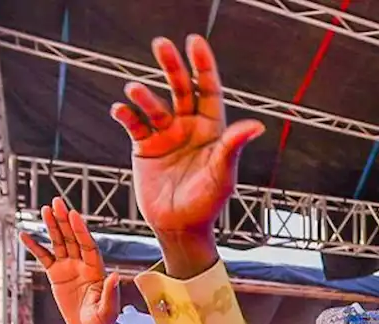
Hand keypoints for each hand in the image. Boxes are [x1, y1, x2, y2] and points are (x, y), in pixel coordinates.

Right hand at [19, 199, 130, 323]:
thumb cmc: (103, 322)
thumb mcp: (108, 310)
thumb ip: (111, 293)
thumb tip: (115, 275)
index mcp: (97, 270)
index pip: (88, 245)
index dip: (81, 230)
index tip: (74, 215)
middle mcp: (83, 265)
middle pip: (73, 238)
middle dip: (65, 221)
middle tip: (57, 202)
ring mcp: (69, 268)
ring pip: (59, 243)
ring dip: (52, 227)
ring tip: (45, 210)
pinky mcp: (56, 275)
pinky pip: (44, 257)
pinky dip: (35, 247)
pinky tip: (25, 235)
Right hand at [110, 35, 263, 276]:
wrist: (180, 226)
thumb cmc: (208, 202)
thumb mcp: (223, 174)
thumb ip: (233, 147)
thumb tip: (257, 126)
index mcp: (212, 130)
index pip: (208, 91)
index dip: (203, 66)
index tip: (195, 42)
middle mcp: (188, 127)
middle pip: (180, 89)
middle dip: (172, 66)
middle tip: (161, 44)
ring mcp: (165, 136)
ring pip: (154, 105)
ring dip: (144, 96)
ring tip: (136, 90)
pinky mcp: (144, 147)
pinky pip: (134, 125)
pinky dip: (126, 115)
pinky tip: (120, 109)